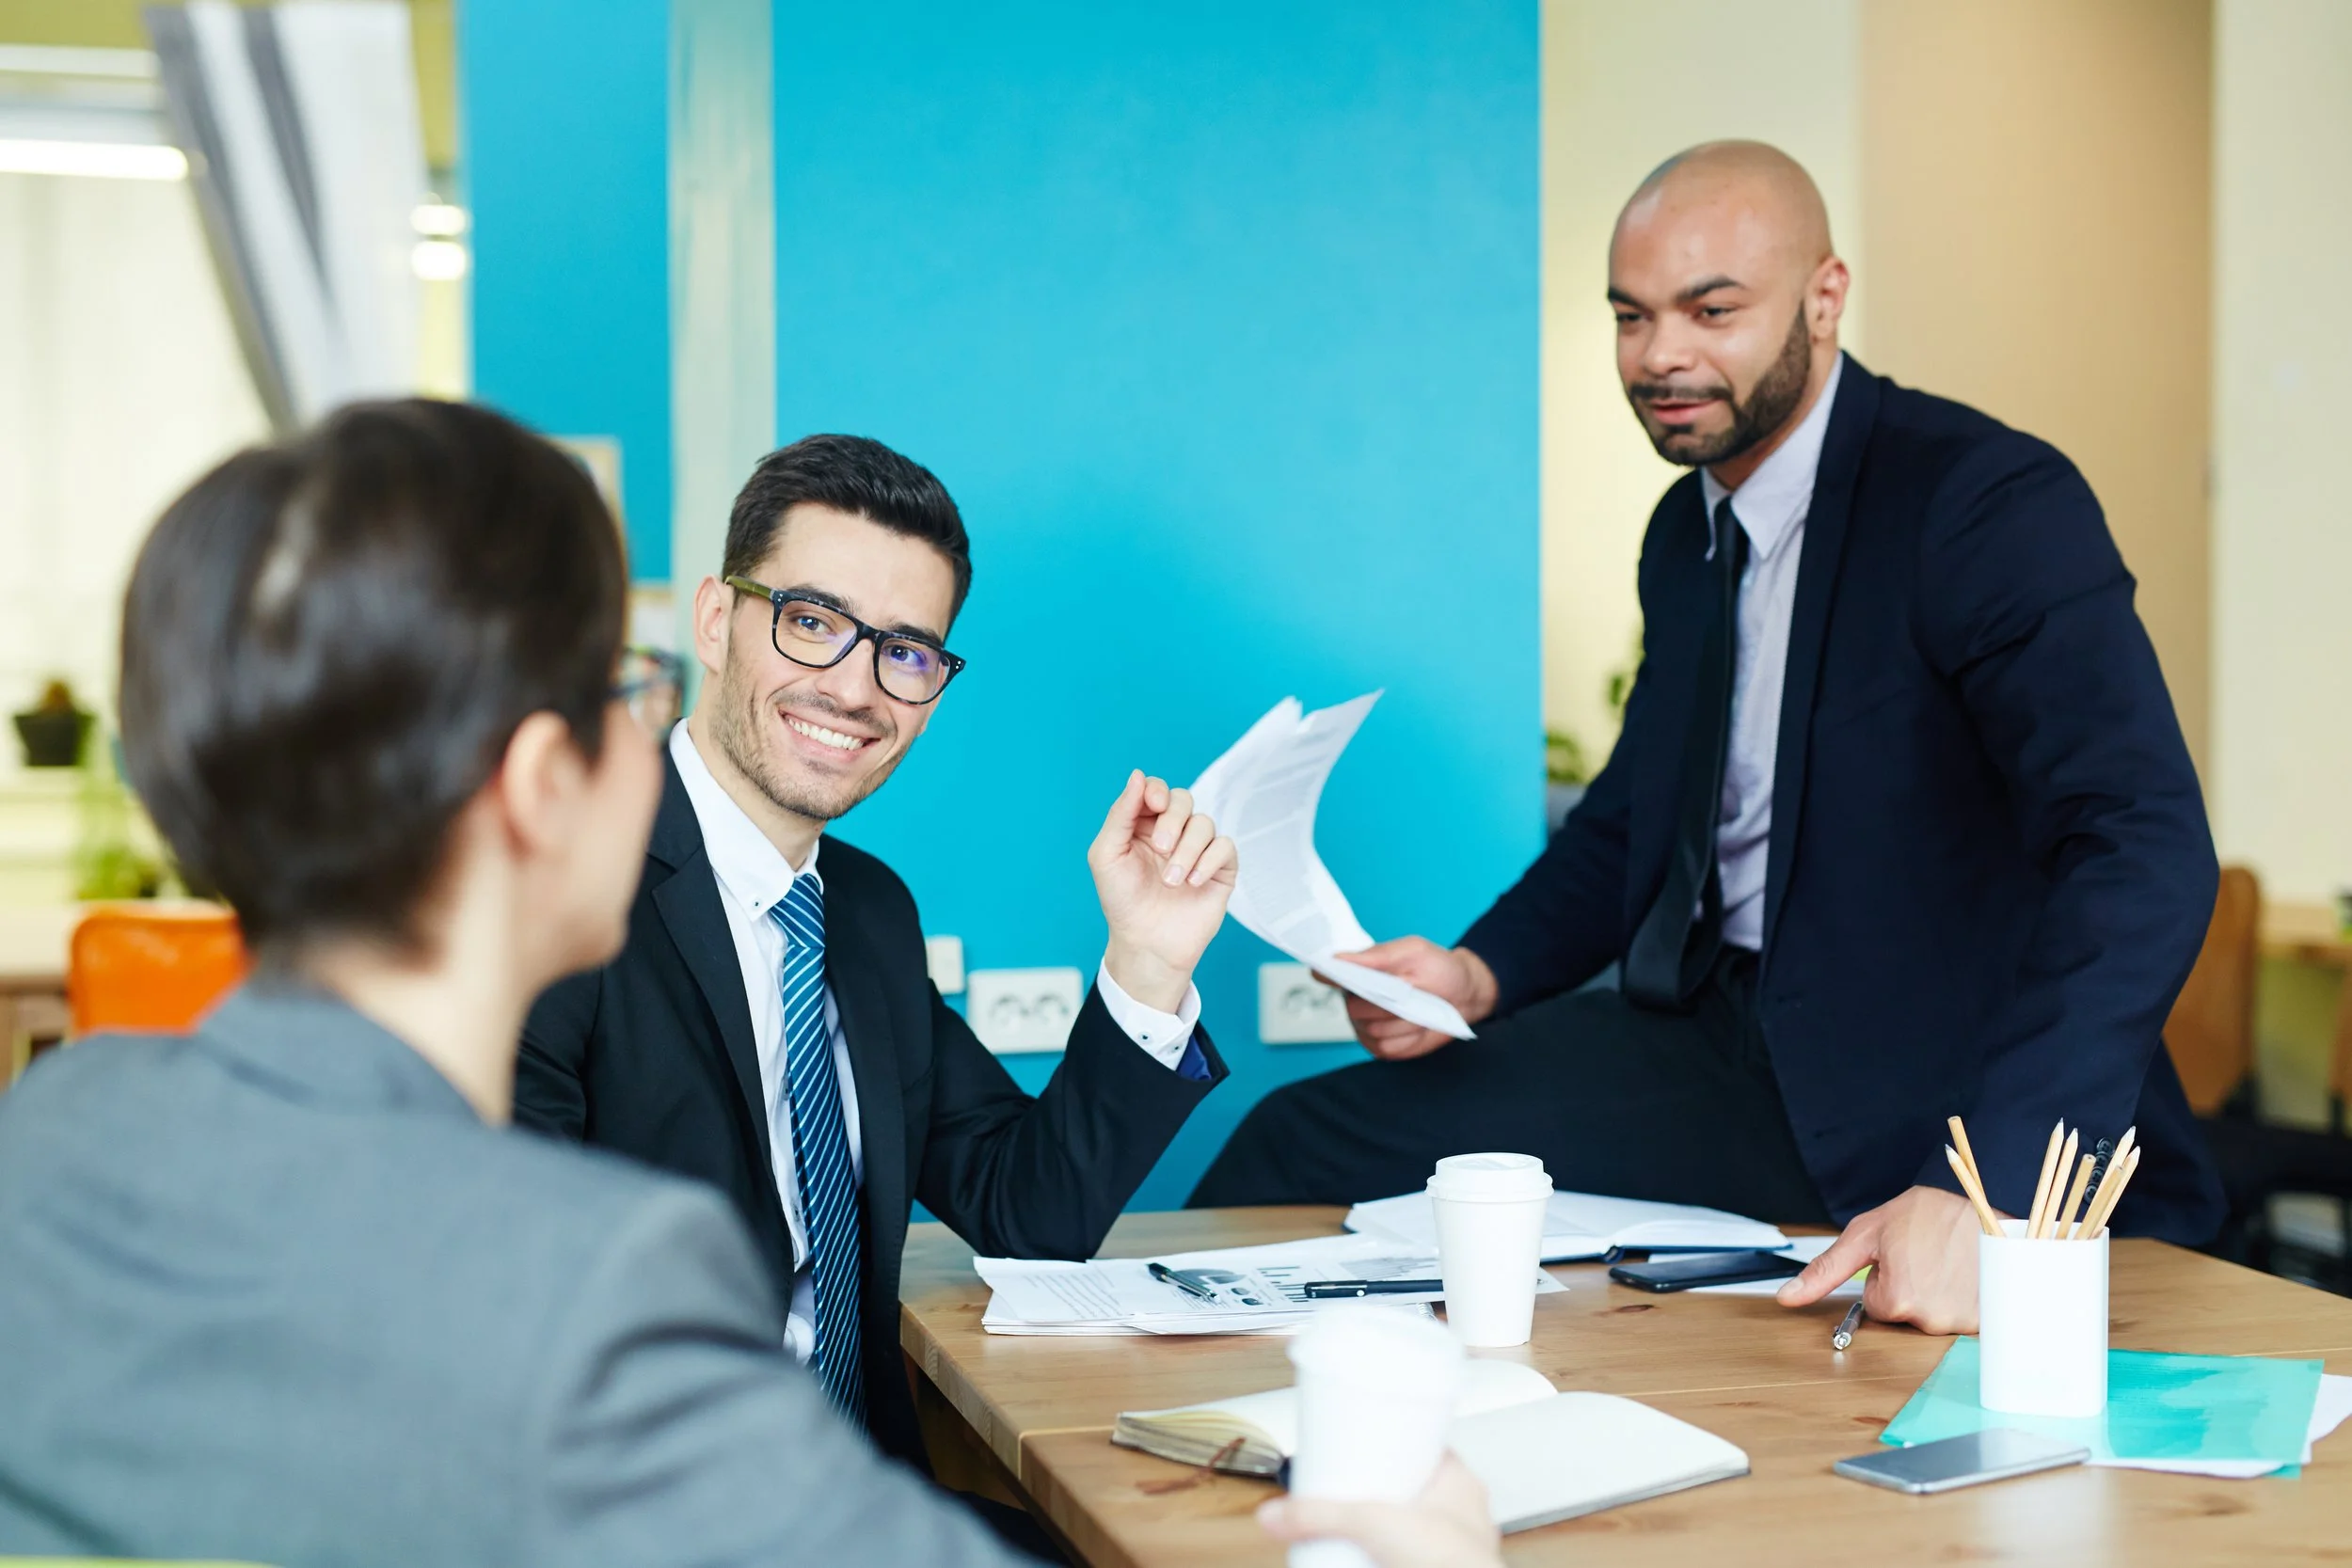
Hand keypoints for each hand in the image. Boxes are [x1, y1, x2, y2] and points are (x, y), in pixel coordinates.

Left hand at [1089, 770, 1236, 1013]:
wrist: (1146, 943)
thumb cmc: (1122, 901)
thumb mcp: (1108, 855)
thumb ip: (1120, 814)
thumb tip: (1137, 775)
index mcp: (1143, 824)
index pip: (1156, 790)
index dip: (1156, 791)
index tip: (1153, 806)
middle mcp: (1173, 832)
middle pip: (1183, 799)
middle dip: (1172, 820)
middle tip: (1159, 847)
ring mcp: (1198, 849)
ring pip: (1205, 823)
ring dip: (1187, 849)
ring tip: (1171, 880)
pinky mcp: (1220, 868)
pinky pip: (1225, 847)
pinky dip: (1209, 861)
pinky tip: (1193, 882)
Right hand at [1257, 1454, 1499, 1567]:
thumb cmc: (1453, 1562)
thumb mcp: (1372, 1523)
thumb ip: (1320, 1516)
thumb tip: (1278, 1512)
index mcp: (1461, 1482)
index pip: (1425, 1445)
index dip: (1394, 1441)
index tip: (1366, 1441)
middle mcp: (1464, 1513)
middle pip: (1414, 1487)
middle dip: (1383, 1490)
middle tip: (1352, 1488)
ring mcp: (1456, 1547)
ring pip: (1417, 1525)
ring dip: (1390, 1526)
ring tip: (1357, 1524)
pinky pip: (1413, 1556)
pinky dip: (1393, 1556)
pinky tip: (1372, 1559)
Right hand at [1326, 936, 1498, 1060]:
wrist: (1464, 995)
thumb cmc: (1438, 968)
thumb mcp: (1413, 952)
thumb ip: (1377, 955)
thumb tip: (1338, 958)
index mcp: (1359, 972)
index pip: (1330, 974)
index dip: (1327, 975)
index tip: (1327, 973)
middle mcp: (1356, 1001)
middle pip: (1355, 1008)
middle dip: (1385, 1003)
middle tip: (1409, 992)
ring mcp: (1367, 1027)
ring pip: (1375, 1030)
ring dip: (1403, 1021)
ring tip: (1421, 1008)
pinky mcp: (1382, 1048)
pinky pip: (1387, 1047)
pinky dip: (1408, 1038)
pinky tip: (1420, 1026)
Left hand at [1776, 1185, 1984, 1333]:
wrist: (1985, 1203)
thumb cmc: (1927, 1213)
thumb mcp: (1867, 1234)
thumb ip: (1826, 1270)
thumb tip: (1786, 1298)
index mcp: (1896, 1300)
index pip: (1877, 1304)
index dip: (1887, 1276)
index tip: (1903, 1255)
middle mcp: (1930, 1320)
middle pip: (1906, 1313)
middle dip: (1912, 1287)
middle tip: (1928, 1256)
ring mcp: (1962, 1324)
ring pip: (1934, 1316)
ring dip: (1940, 1293)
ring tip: (1951, 1263)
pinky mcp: (1988, 1322)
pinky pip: (1964, 1318)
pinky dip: (1966, 1300)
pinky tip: (1968, 1276)